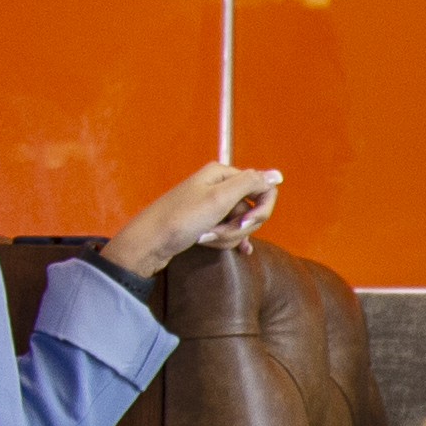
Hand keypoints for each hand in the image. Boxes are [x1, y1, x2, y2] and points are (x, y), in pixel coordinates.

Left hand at [101, 161, 281, 279]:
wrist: (148, 243)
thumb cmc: (178, 219)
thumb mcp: (218, 198)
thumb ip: (250, 183)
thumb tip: (277, 175)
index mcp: (222, 174)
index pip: (263, 189)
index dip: (260, 210)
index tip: (245, 223)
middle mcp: (218, 185)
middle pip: (251, 208)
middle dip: (238, 226)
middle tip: (216, 231)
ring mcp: (212, 204)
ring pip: (240, 223)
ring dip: (227, 236)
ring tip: (205, 238)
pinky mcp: (206, 221)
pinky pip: (230, 230)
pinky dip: (229, 240)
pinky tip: (238, 251)